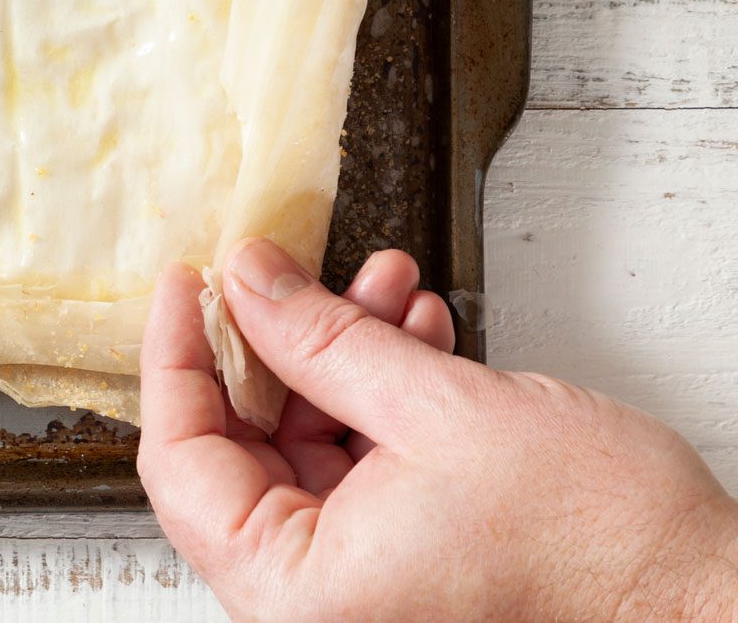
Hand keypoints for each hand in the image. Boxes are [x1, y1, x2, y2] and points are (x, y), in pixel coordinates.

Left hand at [138, 238, 737, 620]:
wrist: (711, 604)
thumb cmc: (604, 550)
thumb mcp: (442, 408)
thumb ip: (320, 337)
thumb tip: (244, 279)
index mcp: (297, 597)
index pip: (180, 462)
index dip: (176, 357)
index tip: (186, 283)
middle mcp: (314, 609)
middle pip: (238, 453)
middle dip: (279, 345)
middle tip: (292, 271)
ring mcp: (358, 594)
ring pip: (303, 451)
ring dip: (339, 359)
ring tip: (385, 289)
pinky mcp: (402, 571)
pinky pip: (355, 472)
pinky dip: (375, 400)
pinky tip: (412, 335)